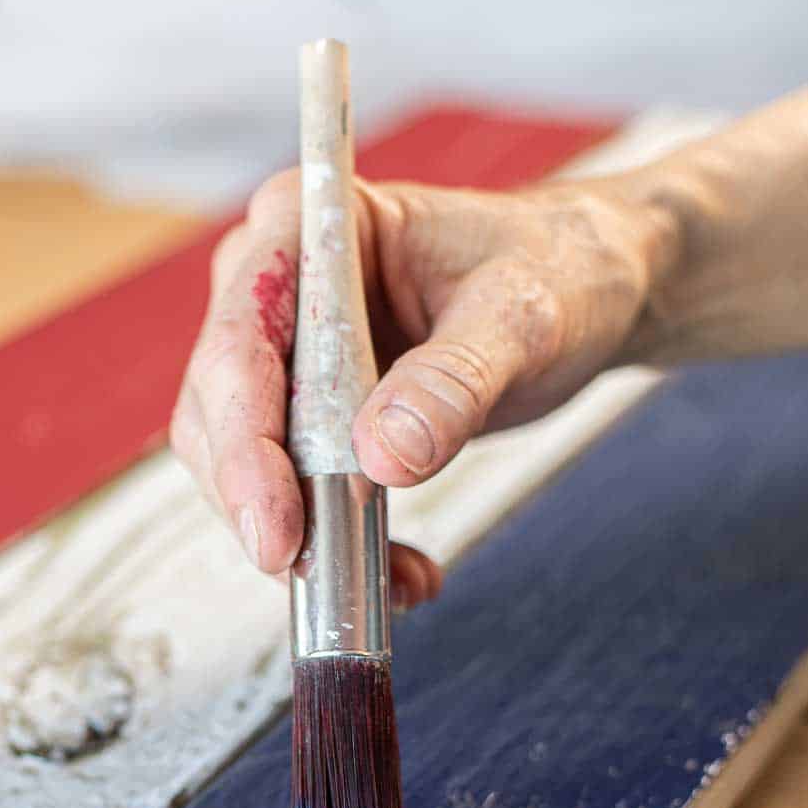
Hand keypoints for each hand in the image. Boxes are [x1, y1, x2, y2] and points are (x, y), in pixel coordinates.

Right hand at [171, 169, 676, 606]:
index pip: (239, 342)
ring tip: (396, 580)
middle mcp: (274, 285)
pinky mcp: (308, 414)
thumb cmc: (557, 274)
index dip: (244, 444)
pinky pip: (293, 492)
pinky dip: (340, 545)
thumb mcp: (521, 320)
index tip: (277, 531)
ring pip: (242, 466)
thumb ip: (453, 381)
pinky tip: (404, 573)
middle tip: (315, 570)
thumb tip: (383, 457)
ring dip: (306, 536)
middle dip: (262, 504)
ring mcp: (284, 354)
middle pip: (219, 413)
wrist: (587, 293)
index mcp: (307, 227)